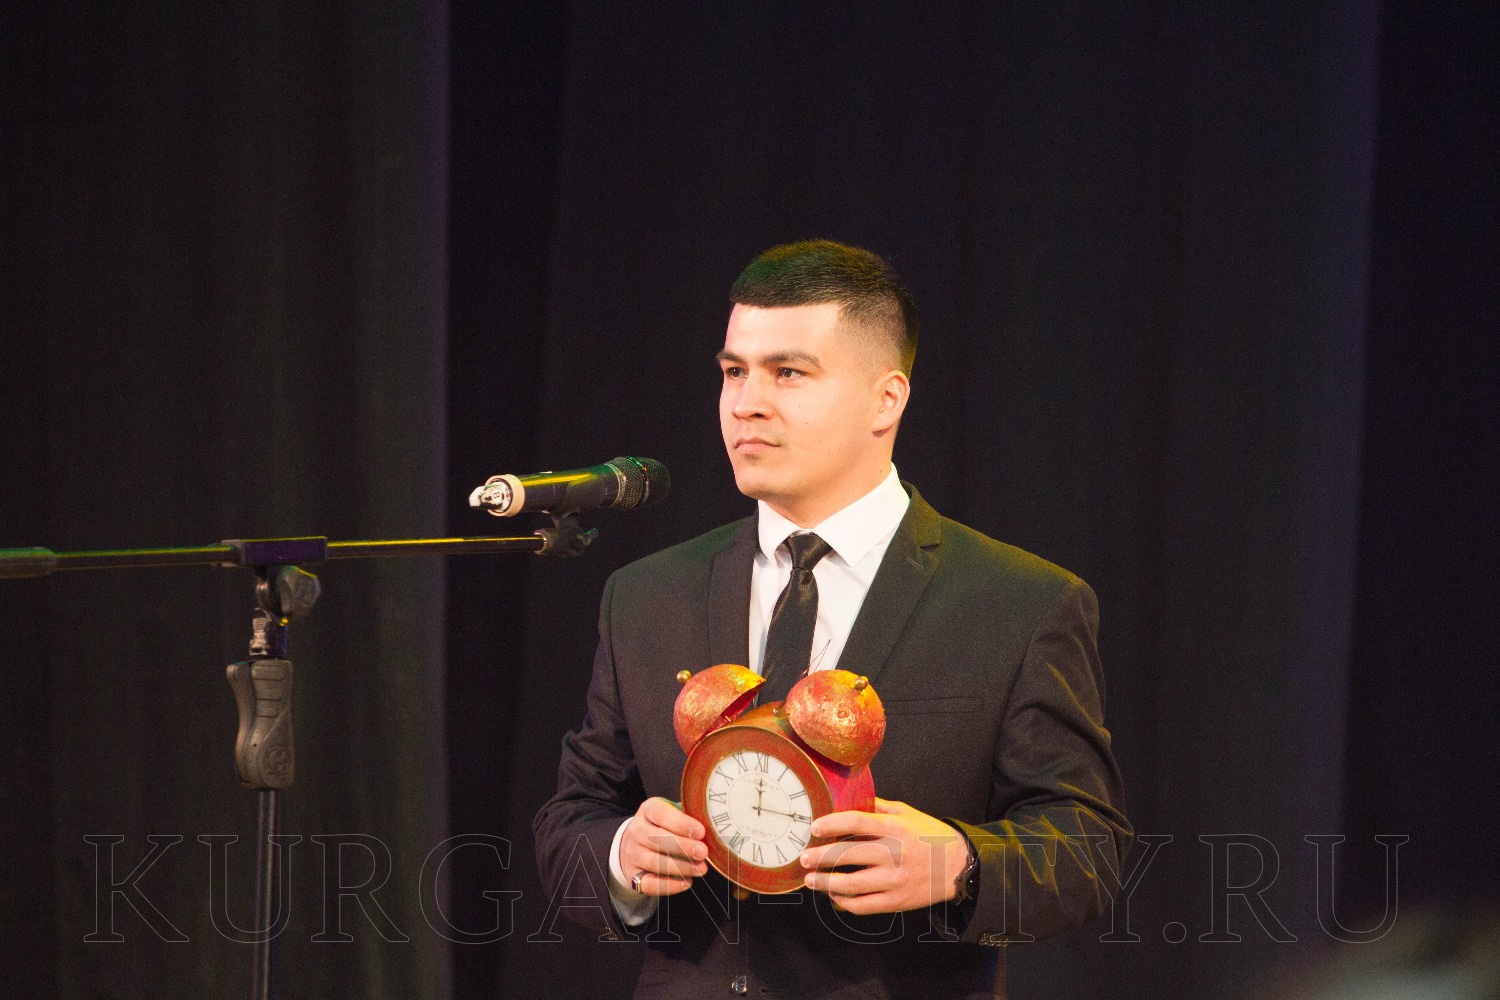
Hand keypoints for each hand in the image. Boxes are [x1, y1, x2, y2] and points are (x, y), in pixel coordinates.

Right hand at [618, 797, 707, 896]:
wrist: (631, 844)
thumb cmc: (661, 827)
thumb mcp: (671, 813)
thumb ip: (688, 816)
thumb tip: (713, 825)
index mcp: (648, 811)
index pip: (661, 814)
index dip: (681, 823)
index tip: (700, 832)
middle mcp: (637, 831)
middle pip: (658, 839)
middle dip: (683, 847)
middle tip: (703, 852)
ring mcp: (633, 854)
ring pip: (655, 862)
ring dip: (681, 867)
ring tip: (701, 869)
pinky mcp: (633, 875)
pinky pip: (649, 883)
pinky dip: (669, 885)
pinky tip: (686, 882)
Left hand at [799, 797, 971, 913]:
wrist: (959, 866)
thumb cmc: (930, 836)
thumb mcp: (908, 813)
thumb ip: (879, 807)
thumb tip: (850, 799)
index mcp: (895, 828)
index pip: (857, 822)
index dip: (832, 824)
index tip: (814, 827)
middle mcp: (894, 853)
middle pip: (848, 855)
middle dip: (820, 857)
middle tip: (803, 857)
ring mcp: (895, 880)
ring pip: (851, 884)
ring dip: (826, 883)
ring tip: (811, 879)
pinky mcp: (897, 901)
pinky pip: (863, 905)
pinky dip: (844, 901)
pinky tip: (834, 895)